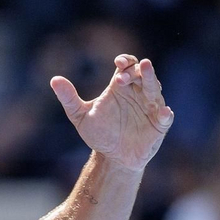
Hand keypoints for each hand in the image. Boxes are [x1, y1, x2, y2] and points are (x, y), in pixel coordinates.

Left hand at [51, 54, 172, 171]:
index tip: (117, 63)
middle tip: (121, 77)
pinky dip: (165, 114)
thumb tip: (54, 79)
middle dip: (135, 72)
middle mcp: (138, 93)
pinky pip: (165, 117)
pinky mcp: (158, 125)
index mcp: (122, 87)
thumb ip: (69, 98)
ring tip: (147, 70)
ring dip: (151, 80)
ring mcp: (150, 108)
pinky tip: (164, 112)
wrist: (111, 157)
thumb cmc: (99, 133)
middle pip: (142, 75)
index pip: (128, 67)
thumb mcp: (80, 115)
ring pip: (155, 90)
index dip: (125, 61)